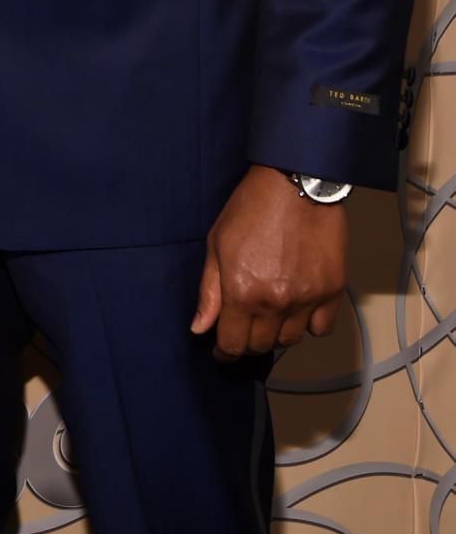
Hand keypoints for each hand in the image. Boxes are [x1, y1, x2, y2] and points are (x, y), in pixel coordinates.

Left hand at [190, 164, 346, 358]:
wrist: (295, 182)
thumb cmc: (253, 206)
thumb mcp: (217, 243)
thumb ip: (209, 291)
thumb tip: (200, 326)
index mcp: (241, 291)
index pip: (233, 344)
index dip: (225, 350)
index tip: (223, 348)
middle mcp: (274, 302)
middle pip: (261, 345)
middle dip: (248, 340)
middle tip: (244, 325)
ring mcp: (306, 298)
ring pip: (290, 340)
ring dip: (277, 333)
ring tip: (270, 313)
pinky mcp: (332, 290)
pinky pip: (321, 328)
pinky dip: (309, 325)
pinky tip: (298, 308)